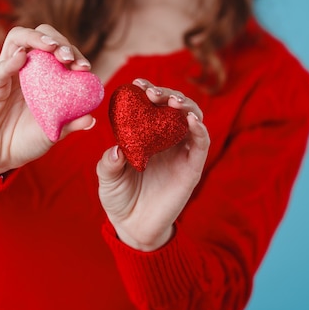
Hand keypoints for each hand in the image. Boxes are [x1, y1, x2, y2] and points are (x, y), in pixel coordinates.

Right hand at [0, 25, 95, 176]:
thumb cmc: (26, 140)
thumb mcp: (53, 133)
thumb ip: (70, 124)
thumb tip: (91, 119)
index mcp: (42, 75)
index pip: (58, 51)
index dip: (73, 53)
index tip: (84, 67)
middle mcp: (24, 68)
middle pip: (39, 37)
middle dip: (57, 41)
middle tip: (68, 57)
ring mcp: (6, 73)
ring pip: (17, 39)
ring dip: (36, 38)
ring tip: (51, 47)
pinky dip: (11, 60)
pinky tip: (23, 57)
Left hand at [96, 79, 210, 250]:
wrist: (132, 226)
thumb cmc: (119, 196)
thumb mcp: (107, 177)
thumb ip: (108, 164)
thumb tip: (116, 150)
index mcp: (147, 135)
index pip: (152, 106)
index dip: (148, 91)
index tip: (137, 84)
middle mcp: (167, 139)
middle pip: (175, 107)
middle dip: (166, 94)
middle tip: (152, 92)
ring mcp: (181, 152)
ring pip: (192, 119)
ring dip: (185, 106)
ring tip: (172, 101)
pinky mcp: (192, 168)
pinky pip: (201, 144)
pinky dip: (200, 129)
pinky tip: (191, 120)